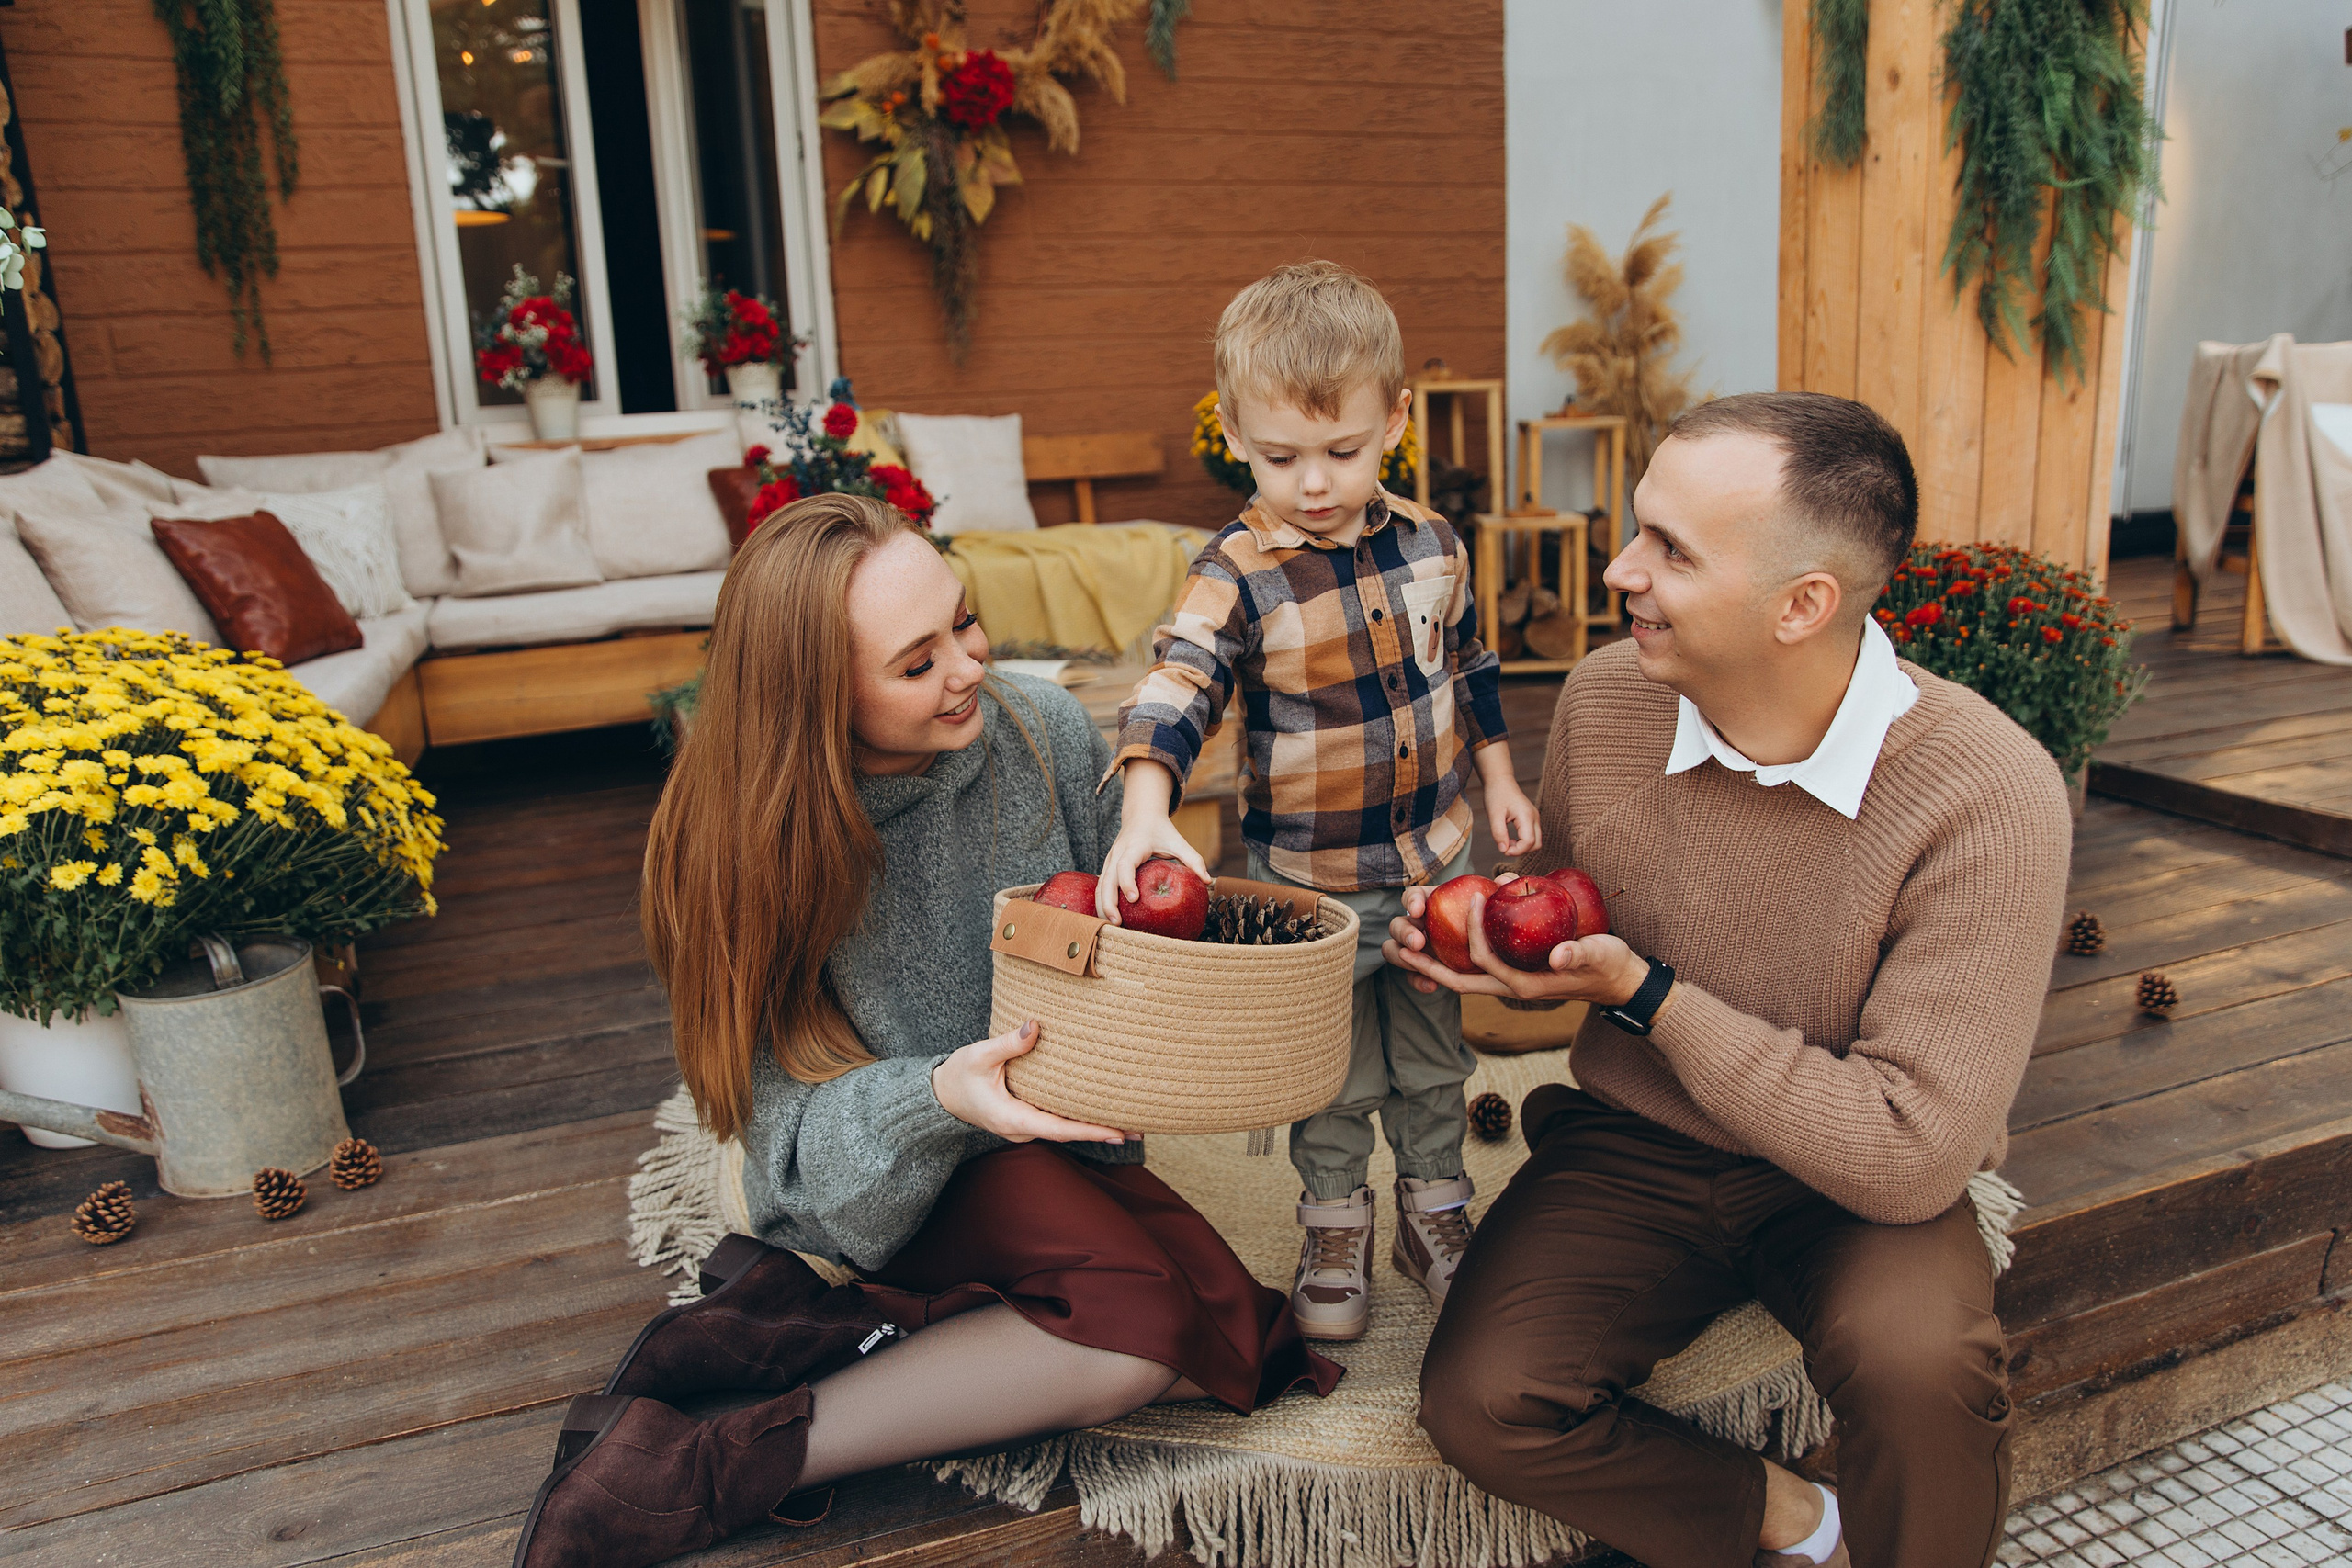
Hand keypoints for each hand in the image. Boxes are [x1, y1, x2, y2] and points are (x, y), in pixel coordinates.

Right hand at [931, 1022, 1129, 1143]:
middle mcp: (1022, 1130)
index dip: (1089, 1131)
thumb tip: (1034, 1027)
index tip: (1117, 1133)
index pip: (1058, 1128)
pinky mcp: (1027, 1120)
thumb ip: (1007, 1044)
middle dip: (1102, 1131)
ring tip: (1131, 1124)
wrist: (941, 1095)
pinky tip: (1101, 1113)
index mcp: (1013, 1119)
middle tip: (1140, 1129)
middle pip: (1068, 1133)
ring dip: (1095, 1127)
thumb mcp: (979, 1056)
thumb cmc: (959, 1075)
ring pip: (1065, 1130)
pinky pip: (1057, 1122)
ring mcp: (1025, 1128)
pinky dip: (1080, 1119)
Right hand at [1098, 761, 1208, 922]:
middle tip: (1117, 922)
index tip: (1134, 898)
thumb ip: (1193, 859)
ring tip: (1111, 925)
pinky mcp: (1107, 868)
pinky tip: (1108, 918)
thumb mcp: (1178, 841)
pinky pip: (1101, 886)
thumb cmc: (1160, 830)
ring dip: (1102, 905)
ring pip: (1100, 885)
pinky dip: (1101, 902)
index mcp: (1134, 847)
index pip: (1125, 865)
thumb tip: (1207, 880)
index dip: (1127, 881)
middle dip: (1109, 902)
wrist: (1140, 815)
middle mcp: (1117, 854)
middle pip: (1107, 879)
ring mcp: (1110, 861)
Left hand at [1382, 886, 1647, 1004]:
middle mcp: (1511, 987)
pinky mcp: (1514, 974)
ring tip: (1409, 945)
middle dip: (1427, 967)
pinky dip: (1457, 956)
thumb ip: (1577, 954)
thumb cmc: (1609, 965)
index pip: (1484, 960)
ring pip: (1463, 976)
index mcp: (1524, 985)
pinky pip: (1477, 968)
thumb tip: (1558, 955)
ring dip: (1434, 964)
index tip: (1473, 897)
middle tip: (1400, 946)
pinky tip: (1445, 937)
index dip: (1472, 931)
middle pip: (1458, 980)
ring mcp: (1511, 982)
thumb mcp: (1599, 955)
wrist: (1620, 980)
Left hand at [1484, 774, 1540, 857]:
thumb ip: (1499, 833)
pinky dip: (1523, 842)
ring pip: (1536, 842)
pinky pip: (1532, 836)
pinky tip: (1510, 838)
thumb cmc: (1496, 795)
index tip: (1503, 849)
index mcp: (1526, 816)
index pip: (1529, 842)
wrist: (1500, 781)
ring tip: (1506, 841)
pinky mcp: (1531, 819)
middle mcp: (1534, 817)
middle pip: (1537, 844)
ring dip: (1522, 847)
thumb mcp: (1493, 815)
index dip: (1517, 851)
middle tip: (1505, 846)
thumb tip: (1504, 850)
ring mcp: (1535, 818)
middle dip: (1521, 851)